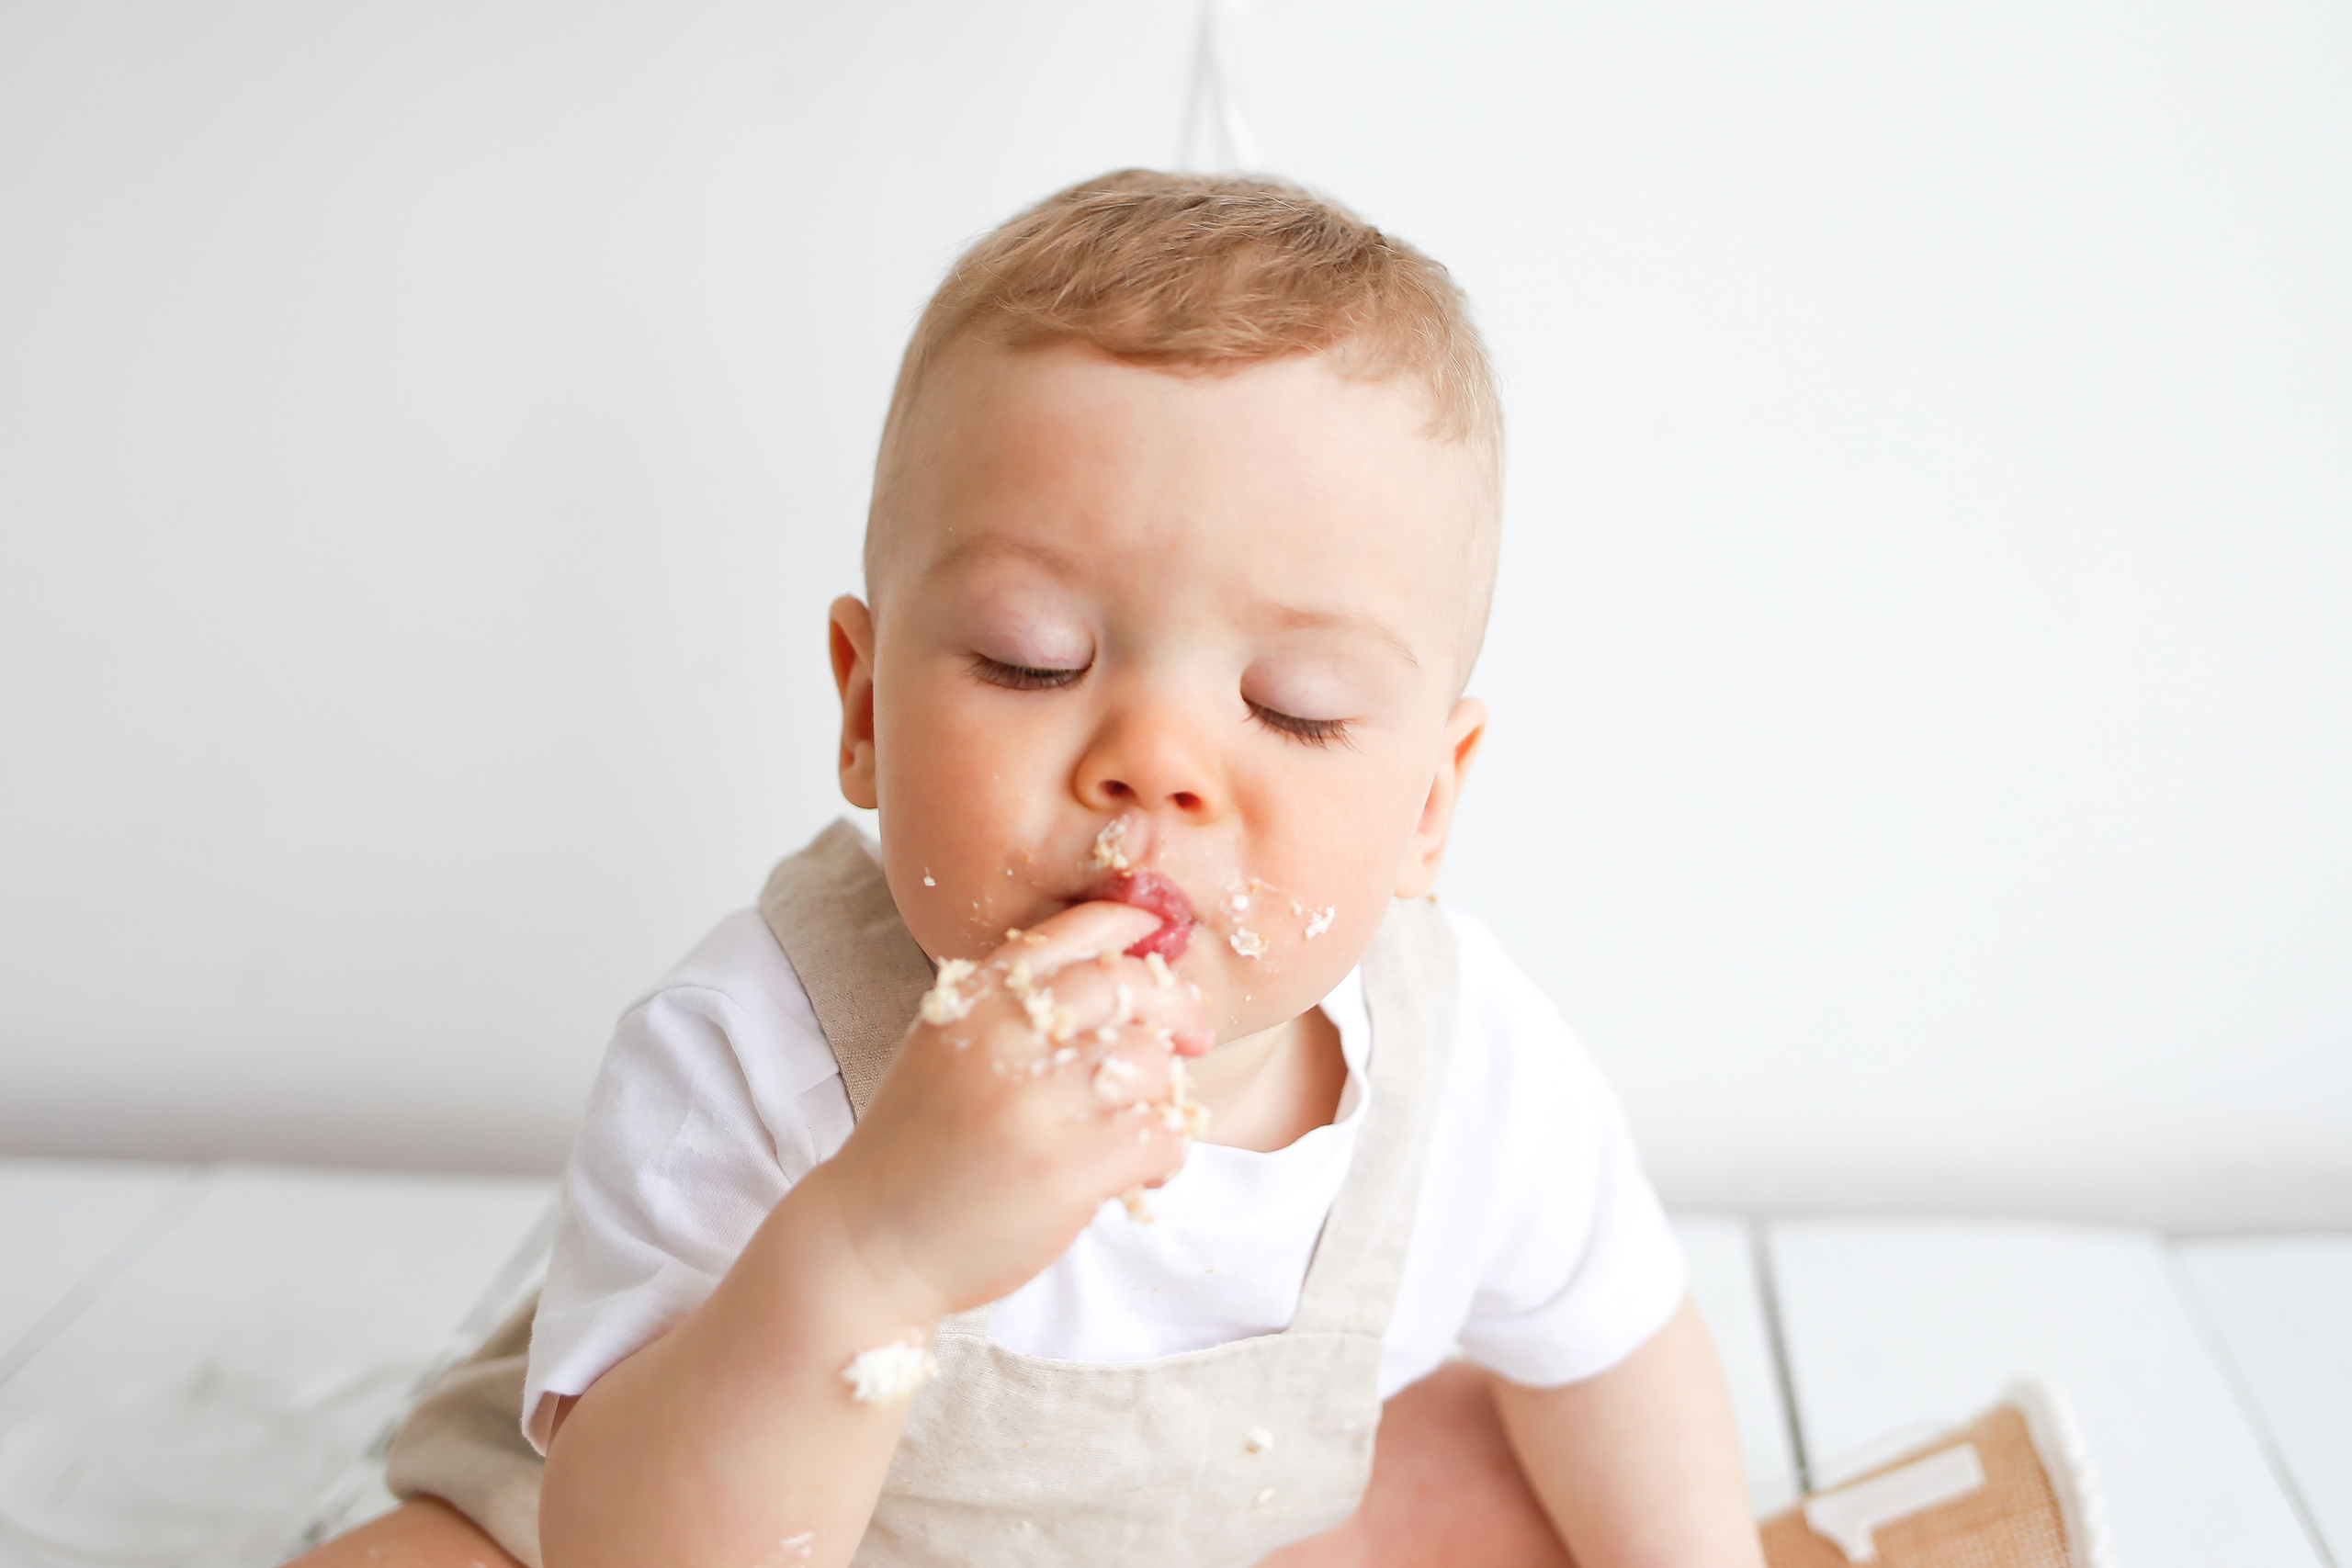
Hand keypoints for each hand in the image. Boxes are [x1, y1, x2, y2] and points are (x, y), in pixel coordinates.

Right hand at [815, 900, 1213, 1320]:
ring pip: (1152, 1063)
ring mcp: (1033, 1102)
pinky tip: (1141, 1173)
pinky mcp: (1066, 1168)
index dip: (1134, 930)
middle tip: (1193, 1038)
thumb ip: (1016, 1009)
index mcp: (974, 998)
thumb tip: (1124, 975)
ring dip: (1168, 1096)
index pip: (1076, 932)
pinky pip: (1160, 1135)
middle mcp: (1002, 1037)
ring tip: (1145, 1128)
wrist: (869, 1244)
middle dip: (1178, 1009)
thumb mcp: (948, 1049)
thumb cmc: (920, 1150)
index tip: (1162, 947)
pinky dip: (1167, 1153)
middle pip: (1129, 988)